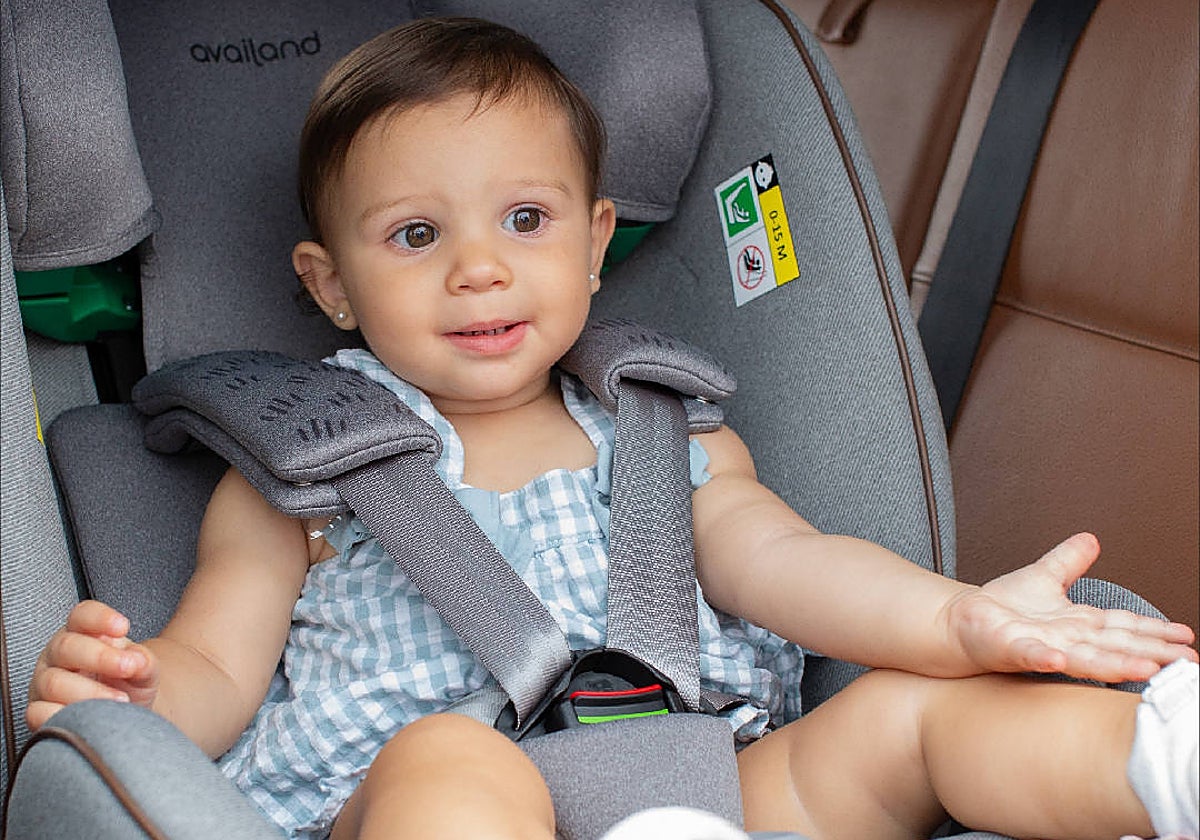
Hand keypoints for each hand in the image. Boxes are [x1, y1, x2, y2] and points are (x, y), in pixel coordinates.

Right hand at [27, 600, 158, 729]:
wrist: (122, 714)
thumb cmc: (127, 683)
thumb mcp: (143, 668)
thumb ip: (143, 660)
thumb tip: (137, 661)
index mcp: (81, 634)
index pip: (82, 615)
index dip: (99, 618)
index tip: (124, 627)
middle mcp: (57, 655)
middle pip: (66, 646)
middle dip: (100, 657)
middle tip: (128, 668)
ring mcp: (43, 684)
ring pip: (54, 682)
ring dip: (90, 692)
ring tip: (120, 700)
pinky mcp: (37, 712)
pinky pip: (38, 713)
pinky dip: (64, 715)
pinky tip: (89, 719)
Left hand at [946, 533, 1197, 682]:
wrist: (959, 622)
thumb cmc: (1002, 609)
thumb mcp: (1043, 578)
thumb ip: (1068, 561)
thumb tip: (1091, 539)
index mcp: (1078, 623)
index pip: (1125, 626)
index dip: (1156, 631)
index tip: (1188, 638)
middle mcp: (1067, 639)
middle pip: (1117, 646)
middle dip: (1153, 654)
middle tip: (1187, 664)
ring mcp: (1042, 647)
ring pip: (1085, 658)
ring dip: (1115, 664)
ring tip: (1145, 668)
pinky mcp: (1012, 649)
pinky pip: (1031, 655)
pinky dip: (1045, 657)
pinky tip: (1058, 659)